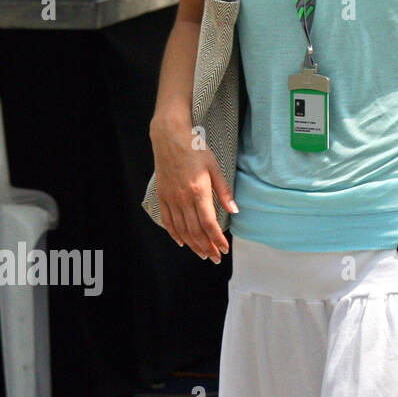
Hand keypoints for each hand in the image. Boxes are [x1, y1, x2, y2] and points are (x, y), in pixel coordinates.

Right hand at [149, 121, 234, 262]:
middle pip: (195, 231)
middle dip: (206, 247)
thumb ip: (224, 192)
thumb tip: (235, 211)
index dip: (217, 239)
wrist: (170, 138)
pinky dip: (175, 234)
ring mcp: (170, 199)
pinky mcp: (162, 196)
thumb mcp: (216, 168)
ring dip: (192, 244)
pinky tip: (182, 242)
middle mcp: (182, 198)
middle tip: (215, 258)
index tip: (224, 249)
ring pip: (181, 229)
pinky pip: (168, 221)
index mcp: (198, 191)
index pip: (209, 223)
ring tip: (202, 254)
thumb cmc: (196, 150)